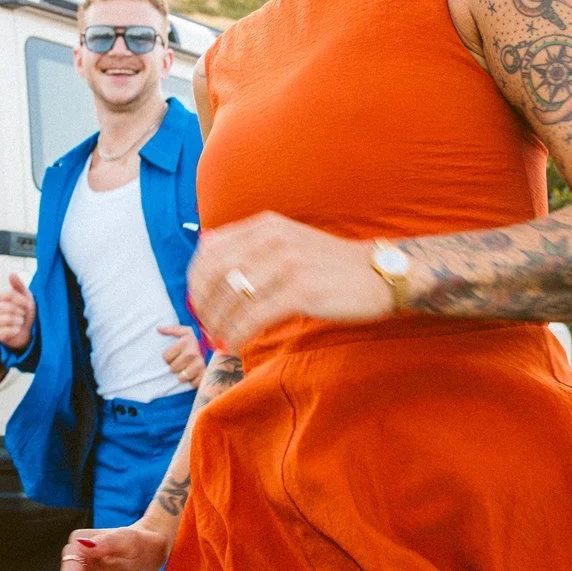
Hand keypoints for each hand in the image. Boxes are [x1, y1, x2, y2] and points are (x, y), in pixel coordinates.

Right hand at [0, 271, 35, 351]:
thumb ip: (18, 285)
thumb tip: (11, 273)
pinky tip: (18, 329)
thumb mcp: (26, 297)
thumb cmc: (26, 313)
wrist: (30, 331)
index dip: (16, 299)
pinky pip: (2, 332)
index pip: (3, 295)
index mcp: (1, 300)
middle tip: (24, 314)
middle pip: (0, 307)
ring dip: (16, 320)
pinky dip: (13, 330)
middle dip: (16, 310)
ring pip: (1, 319)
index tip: (27, 303)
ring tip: (21, 322)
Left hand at [158, 325, 204, 384]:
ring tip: (187, 369)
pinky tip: (195, 375)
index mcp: (186, 342)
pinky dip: (192, 381)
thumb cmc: (196, 343)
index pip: (166, 357)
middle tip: (182, 362)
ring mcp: (200, 365)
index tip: (176, 355)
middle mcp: (193, 353)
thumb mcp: (186, 332)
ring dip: (182, 375)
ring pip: (181, 378)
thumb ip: (172, 329)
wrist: (216, 352)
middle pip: (172, 368)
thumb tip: (158, 328)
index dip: (168, 357)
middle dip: (175, 366)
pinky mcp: (205, 375)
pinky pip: (192, 383)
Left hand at [186, 212, 392, 353]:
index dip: (196, 280)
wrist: (376, 275)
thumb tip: (211, 265)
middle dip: (204, 306)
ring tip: (220, 340)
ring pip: (232, 298)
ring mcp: (286, 264)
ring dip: (219, 325)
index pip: (210, 250)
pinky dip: (237, 334)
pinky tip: (236, 344)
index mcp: (265, 225)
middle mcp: (272, 238)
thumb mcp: (288, 242)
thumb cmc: (328, 266)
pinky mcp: (300, 291)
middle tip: (206, 327)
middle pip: (215, 274)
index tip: (197, 303)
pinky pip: (253, 317)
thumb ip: (253, 248)